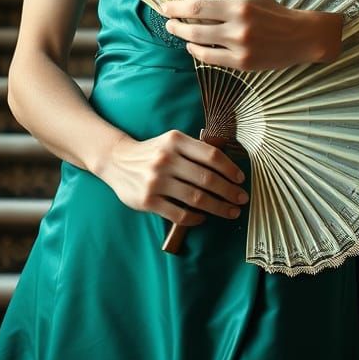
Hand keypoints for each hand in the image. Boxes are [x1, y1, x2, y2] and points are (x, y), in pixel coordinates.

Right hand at [101, 129, 248, 227]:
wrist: (117, 161)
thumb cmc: (152, 152)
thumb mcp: (171, 142)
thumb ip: (194, 150)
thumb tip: (228, 168)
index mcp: (175, 141)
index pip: (211, 155)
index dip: (230, 169)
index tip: (240, 179)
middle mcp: (166, 159)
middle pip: (207, 179)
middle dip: (229, 191)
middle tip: (242, 199)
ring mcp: (156, 181)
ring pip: (196, 198)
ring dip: (218, 207)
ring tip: (230, 212)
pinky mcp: (148, 201)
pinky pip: (179, 214)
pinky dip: (196, 218)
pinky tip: (203, 217)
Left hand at [158, 0, 343, 70]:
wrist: (298, 36)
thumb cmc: (268, 8)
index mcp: (238, 6)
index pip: (197, 6)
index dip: (176, 7)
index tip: (164, 6)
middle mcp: (238, 28)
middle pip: (194, 27)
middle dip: (175, 24)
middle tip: (168, 21)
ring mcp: (240, 48)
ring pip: (200, 45)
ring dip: (184, 38)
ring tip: (179, 31)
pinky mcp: (242, 64)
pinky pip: (210, 59)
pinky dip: (197, 51)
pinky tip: (193, 44)